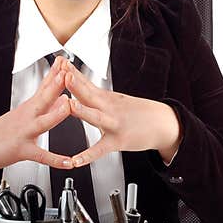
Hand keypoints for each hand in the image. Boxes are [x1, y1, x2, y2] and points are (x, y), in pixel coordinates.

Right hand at [0, 55, 76, 181]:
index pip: (43, 86)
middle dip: (56, 85)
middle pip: (43, 98)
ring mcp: (24, 132)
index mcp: (29, 107)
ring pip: (42, 123)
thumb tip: (59, 91)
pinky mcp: (21, 150)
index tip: (64, 60)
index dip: (54, 73)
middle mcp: (27, 116)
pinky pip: (40, 155)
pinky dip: (55, 159)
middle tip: (67, 72)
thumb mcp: (24, 112)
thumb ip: (42, 101)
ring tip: (68, 106)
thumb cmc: (4, 129)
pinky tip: (68, 162)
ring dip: (55, 114)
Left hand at [63, 65, 181, 167]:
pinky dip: (87, 156)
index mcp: (106, 98)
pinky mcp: (117, 141)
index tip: (60, 62)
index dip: (73, 72)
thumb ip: (95, 94)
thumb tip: (78, 84)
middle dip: (75, 83)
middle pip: (89, 94)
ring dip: (82, 109)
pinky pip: (100, 149)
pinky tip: (75, 161)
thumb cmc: (137, 113)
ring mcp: (113, 124)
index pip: (87, 83)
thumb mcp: (116, 99)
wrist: (163, 124)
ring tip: (69, 104)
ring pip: (95, 116)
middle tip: (62, 73)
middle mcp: (109, 108)